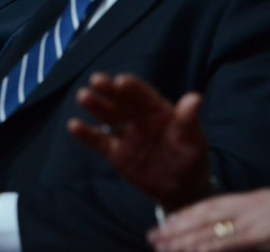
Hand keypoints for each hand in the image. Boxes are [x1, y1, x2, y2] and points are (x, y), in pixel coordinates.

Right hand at [67, 73, 210, 210]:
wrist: (181, 190)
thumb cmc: (191, 160)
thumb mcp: (195, 142)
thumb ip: (189, 121)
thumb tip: (195, 97)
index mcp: (158, 110)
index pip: (143, 95)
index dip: (133, 87)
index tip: (122, 81)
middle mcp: (138, 117)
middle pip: (121, 100)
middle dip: (109, 89)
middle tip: (97, 80)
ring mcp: (124, 134)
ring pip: (107, 115)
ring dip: (95, 105)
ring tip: (83, 96)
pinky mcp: (114, 152)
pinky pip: (98, 141)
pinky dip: (86, 134)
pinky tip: (74, 126)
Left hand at [149, 182, 269, 251]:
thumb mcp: (261, 207)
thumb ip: (239, 215)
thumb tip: (217, 227)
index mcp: (240, 200)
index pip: (203, 207)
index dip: (181, 216)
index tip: (161, 224)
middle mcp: (239, 209)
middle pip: (200, 220)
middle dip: (174, 231)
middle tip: (152, 238)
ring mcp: (248, 223)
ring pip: (209, 233)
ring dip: (184, 242)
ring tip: (163, 248)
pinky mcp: (260, 238)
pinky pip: (229, 244)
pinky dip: (209, 248)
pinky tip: (193, 251)